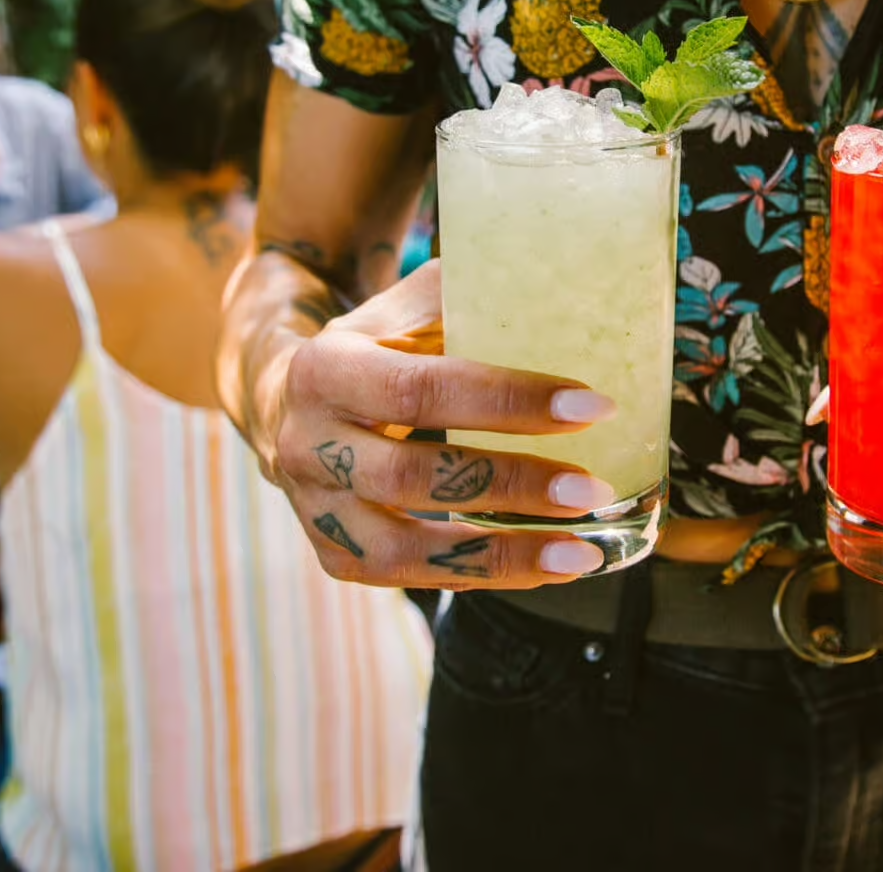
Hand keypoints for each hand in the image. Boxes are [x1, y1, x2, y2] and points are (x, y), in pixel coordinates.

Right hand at [249, 259, 623, 589]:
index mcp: (328, 369)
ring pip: (404, 551)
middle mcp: (308, 444)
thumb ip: (469, 303)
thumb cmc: (380, 349)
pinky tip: (544, 566)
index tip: (591, 407)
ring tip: (581, 553)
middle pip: (412, 477)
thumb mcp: (408, 310)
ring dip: (501, 556)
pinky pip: (409, 578)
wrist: (291, 404)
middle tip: (591, 489)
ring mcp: (315, 510)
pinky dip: (480, 577)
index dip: (507, 401)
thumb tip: (570, 302)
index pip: (421, 388)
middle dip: (511, 485)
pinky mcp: (334, 556)